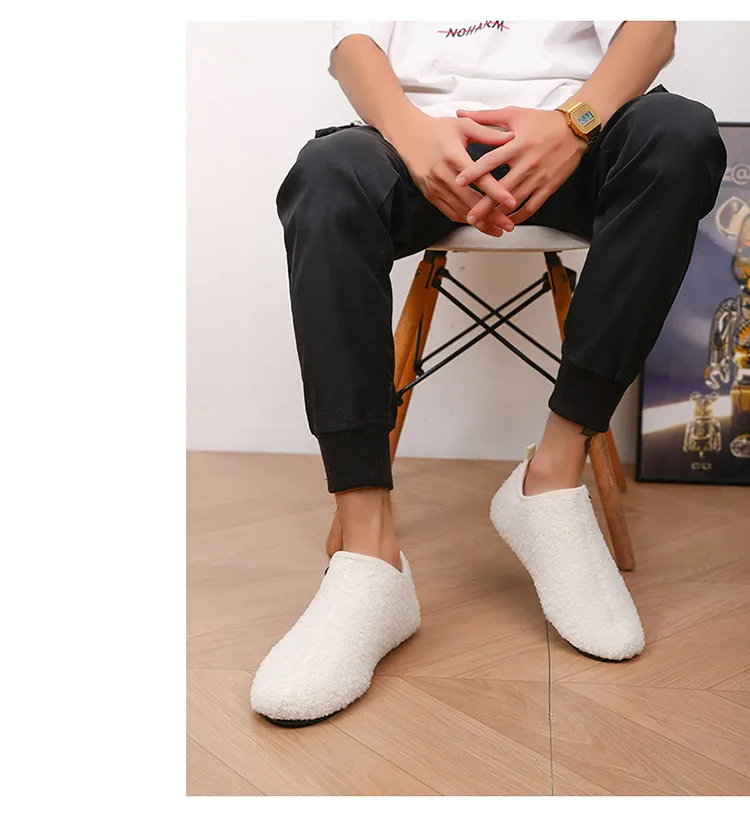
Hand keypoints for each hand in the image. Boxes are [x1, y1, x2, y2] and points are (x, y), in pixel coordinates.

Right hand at [385, 111, 517, 235]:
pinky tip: (478, 224)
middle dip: (491, 216)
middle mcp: (443, 174)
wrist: (409, 136)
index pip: (479, 179)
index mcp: (453, 156)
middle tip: (508, 225)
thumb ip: (488, 134)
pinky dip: (465, 220)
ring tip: (497, 229)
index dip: (497, 192)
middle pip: (471, 201)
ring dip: (479, 223)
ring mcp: (435, 187)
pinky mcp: (430, 194)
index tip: (511, 202)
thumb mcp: (464, 125)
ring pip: (460, 211)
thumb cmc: (437, 130)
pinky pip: (449, 212)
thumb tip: (512, 137)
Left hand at [454, 106, 586, 225]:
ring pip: (516, 201)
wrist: (576, 129)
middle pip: (502, 188)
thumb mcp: (514, 114)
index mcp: (517, 145)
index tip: (458, 182)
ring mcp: (539, 177)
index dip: (474, 172)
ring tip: (484, 224)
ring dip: (500, 214)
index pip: (491, 161)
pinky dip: (519, 217)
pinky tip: (507, 221)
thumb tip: (460, 112)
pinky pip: (532, 207)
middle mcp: (527, 163)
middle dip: (484, 205)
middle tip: (469, 216)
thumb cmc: (542, 121)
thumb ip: (485, 117)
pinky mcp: (549, 187)